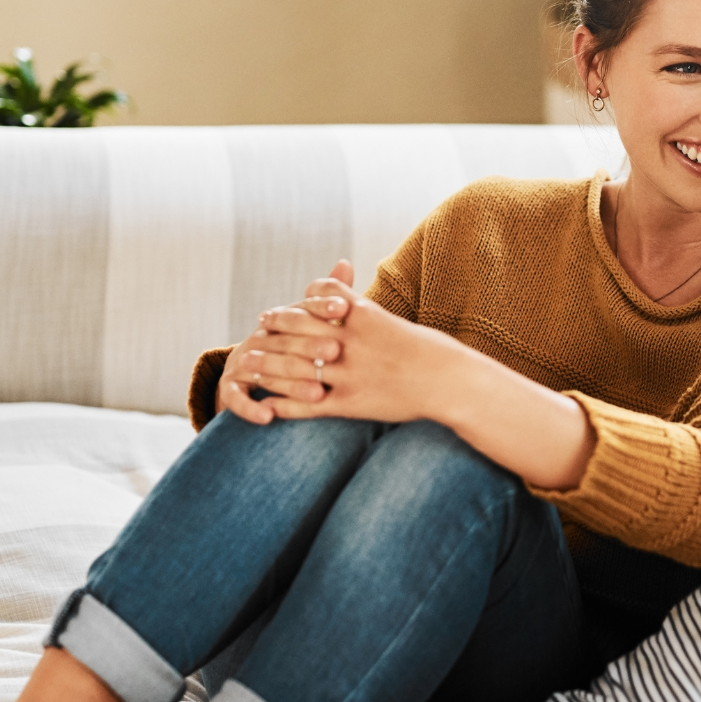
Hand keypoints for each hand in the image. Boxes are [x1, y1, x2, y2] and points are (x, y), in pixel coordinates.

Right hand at [217, 260, 355, 424]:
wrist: (249, 373)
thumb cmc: (293, 347)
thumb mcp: (312, 325)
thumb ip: (331, 296)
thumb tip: (346, 261)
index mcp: (280, 322)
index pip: (300, 309)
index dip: (320, 306)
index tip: (344, 307)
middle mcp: (260, 338)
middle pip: (285, 340)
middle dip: (310, 345)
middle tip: (336, 351)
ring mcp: (243, 362)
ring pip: (267, 371)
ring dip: (292, 384)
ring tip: (318, 395)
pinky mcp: (230, 387)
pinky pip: (237, 397)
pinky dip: (250, 408)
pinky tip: (268, 417)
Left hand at [255, 268, 466, 424]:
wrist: (452, 384)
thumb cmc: (436, 354)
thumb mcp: (400, 325)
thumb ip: (371, 316)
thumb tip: (353, 306)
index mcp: (365, 315)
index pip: (319, 295)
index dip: (297, 300)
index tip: (280, 308)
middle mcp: (351, 342)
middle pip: (298, 327)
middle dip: (274, 327)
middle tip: (258, 329)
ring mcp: (348, 373)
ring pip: (294, 365)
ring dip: (267, 365)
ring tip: (248, 365)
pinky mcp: (349, 403)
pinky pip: (306, 404)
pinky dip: (283, 405)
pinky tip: (267, 406)